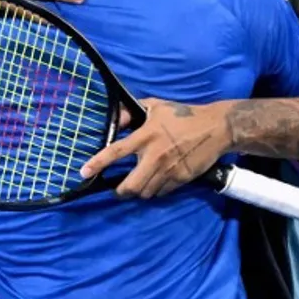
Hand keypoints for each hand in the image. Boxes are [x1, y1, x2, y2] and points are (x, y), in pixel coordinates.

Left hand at [79, 99, 232, 198]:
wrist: (215, 128)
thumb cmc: (183, 115)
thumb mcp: (155, 106)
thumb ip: (133, 113)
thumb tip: (115, 118)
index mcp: (145, 136)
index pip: (116, 151)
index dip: (98, 163)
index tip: (83, 172)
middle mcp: (154, 156)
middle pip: (130, 186)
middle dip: (121, 191)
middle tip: (119, 188)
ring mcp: (168, 170)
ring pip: (145, 192)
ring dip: (139, 191)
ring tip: (139, 184)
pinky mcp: (180, 179)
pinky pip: (162, 192)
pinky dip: (156, 190)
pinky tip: (158, 182)